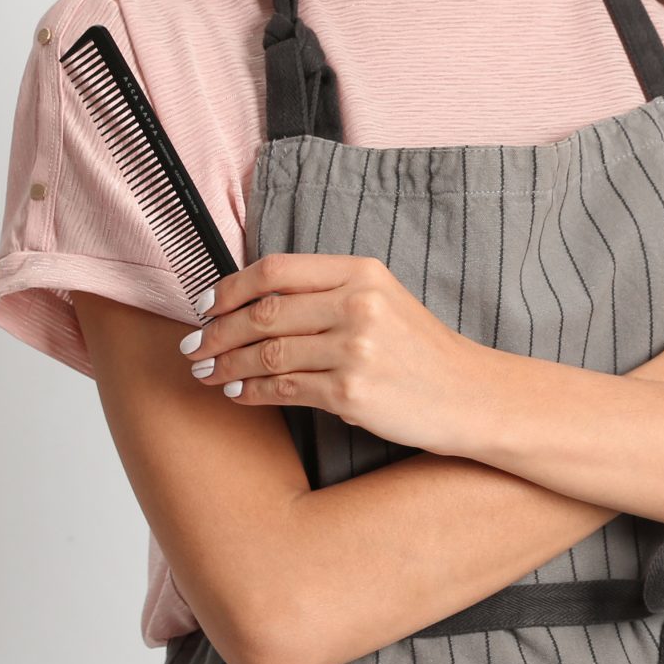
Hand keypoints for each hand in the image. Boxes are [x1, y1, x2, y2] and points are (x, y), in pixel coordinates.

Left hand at [180, 253, 490, 456]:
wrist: (469, 393)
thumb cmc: (421, 350)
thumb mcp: (383, 301)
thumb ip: (328, 294)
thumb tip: (253, 303)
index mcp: (362, 273)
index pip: (276, 270)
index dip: (229, 288)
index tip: (205, 306)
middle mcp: (358, 305)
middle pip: (263, 312)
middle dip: (217, 332)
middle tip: (193, 347)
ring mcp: (355, 349)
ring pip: (266, 353)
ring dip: (227, 364)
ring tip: (207, 374)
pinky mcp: (352, 393)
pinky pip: (283, 389)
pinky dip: (251, 391)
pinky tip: (237, 392)